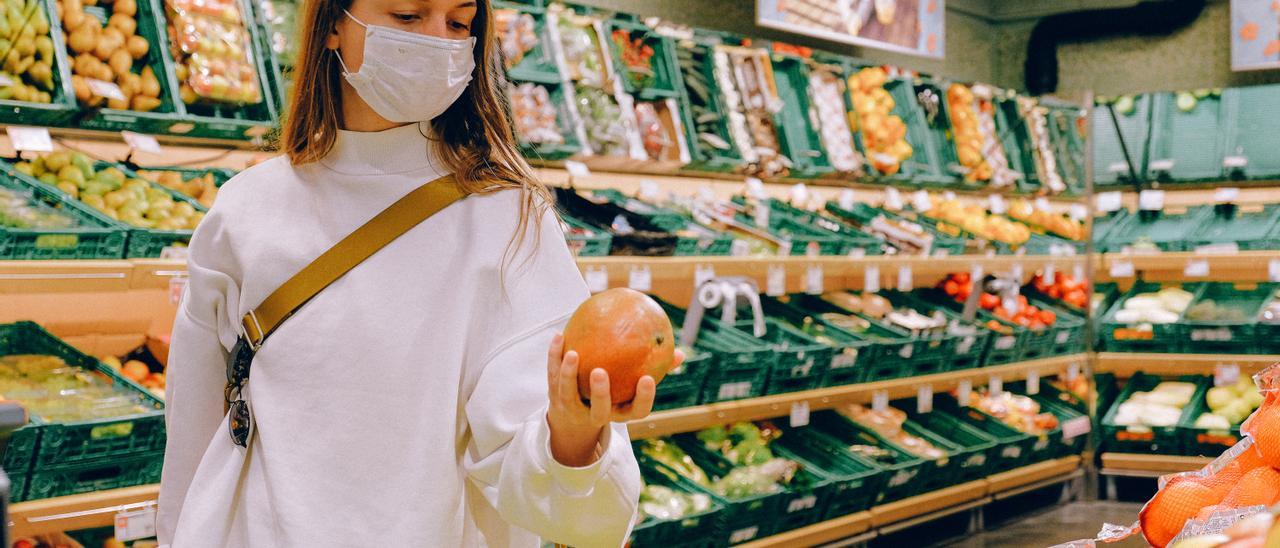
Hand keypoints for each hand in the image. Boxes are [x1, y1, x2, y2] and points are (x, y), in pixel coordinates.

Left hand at [545, 332, 684, 466]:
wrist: (574, 418)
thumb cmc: (614, 395)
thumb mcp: (633, 387)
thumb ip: (655, 370)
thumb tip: (680, 353)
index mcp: (620, 412)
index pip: (636, 412)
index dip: (643, 398)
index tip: (647, 379)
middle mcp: (597, 414)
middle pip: (600, 410)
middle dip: (600, 393)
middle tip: (600, 372)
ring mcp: (574, 408)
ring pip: (569, 394)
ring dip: (568, 374)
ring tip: (572, 352)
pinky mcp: (556, 397)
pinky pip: (553, 375)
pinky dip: (554, 356)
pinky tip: (559, 334)